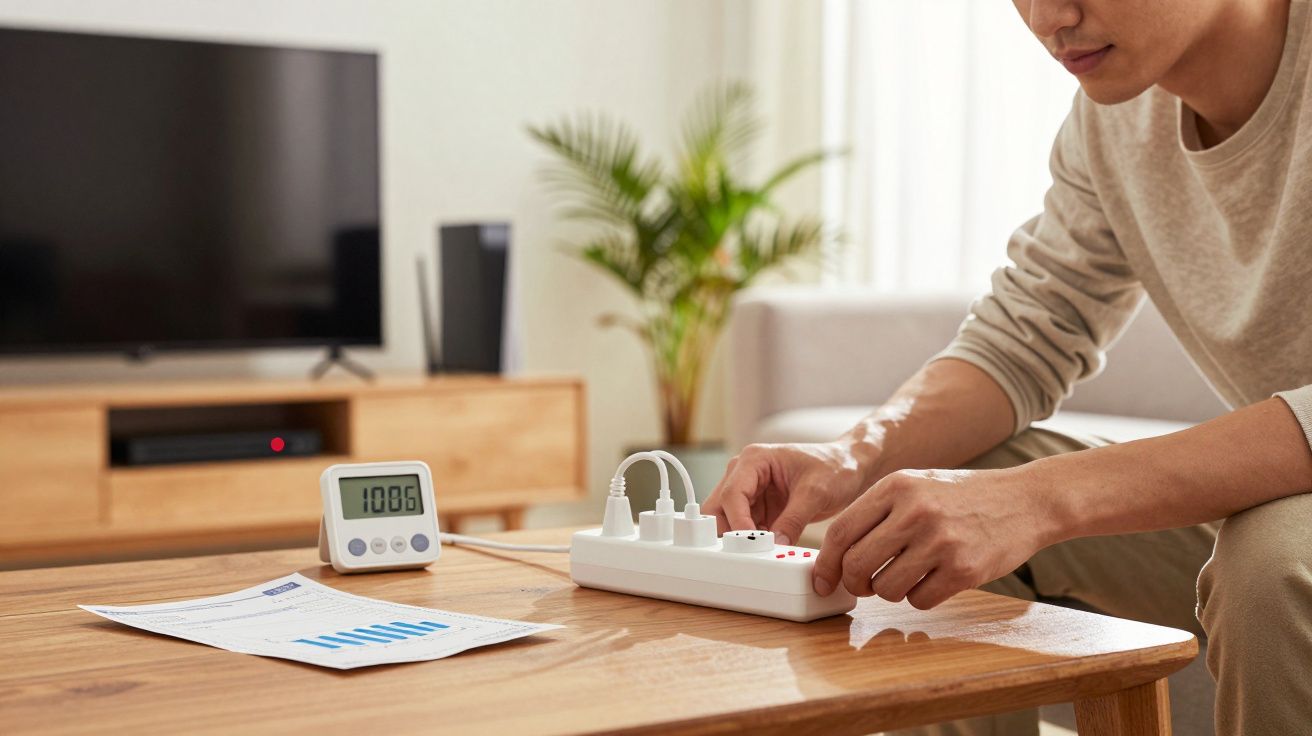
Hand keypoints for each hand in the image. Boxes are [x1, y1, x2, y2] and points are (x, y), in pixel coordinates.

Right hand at [703, 441, 873, 545]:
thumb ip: (794, 519)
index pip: (732, 494)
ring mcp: (749, 491)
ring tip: (762, 550)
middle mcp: (745, 473)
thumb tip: (776, 544)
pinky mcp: (758, 508)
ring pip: (726, 521)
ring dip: (739, 538)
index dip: (738, 522)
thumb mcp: (816, 493)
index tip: (751, 543)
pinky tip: (767, 548)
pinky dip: (751, 541)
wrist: (848, 467)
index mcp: (755, 460)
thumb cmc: (834, 467)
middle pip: (718, 508)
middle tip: (747, 550)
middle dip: (728, 531)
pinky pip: (744, 528)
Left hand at [811, 467, 1056, 608]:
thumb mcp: (915, 486)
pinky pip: (919, 600)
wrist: (1024, 500)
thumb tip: (835, 555)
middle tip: (863, 585)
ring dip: (889, 592)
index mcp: (896, 487)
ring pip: (886, 589)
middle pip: (857, 564)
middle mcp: (915, 511)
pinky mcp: (964, 570)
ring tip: (907, 576)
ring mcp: (940, 542)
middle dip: (854, 583)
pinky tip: (934, 579)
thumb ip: (876, 513)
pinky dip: (919, 597)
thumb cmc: (961, 497)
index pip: (841, 532)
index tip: (823, 580)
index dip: (827, 563)